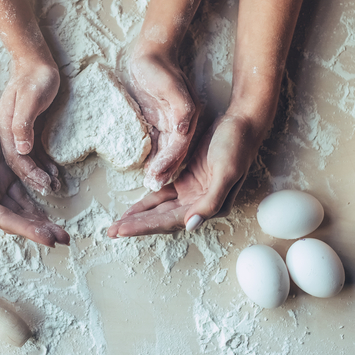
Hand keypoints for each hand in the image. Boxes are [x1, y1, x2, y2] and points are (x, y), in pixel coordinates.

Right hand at [0, 59, 61, 194]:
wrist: (35, 62)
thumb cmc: (34, 78)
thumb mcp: (29, 99)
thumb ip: (22, 124)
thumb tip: (22, 150)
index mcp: (4, 129)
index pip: (15, 158)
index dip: (28, 174)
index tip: (43, 188)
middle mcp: (8, 134)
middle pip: (19, 164)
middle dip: (33, 182)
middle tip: (50, 194)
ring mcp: (17, 132)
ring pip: (27, 161)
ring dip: (39, 175)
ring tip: (54, 186)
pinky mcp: (28, 130)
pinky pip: (34, 152)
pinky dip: (43, 164)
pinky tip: (52, 172)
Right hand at [0, 93, 69, 246]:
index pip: (6, 220)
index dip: (28, 230)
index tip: (49, 239)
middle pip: (17, 217)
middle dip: (39, 228)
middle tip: (63, 237)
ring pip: (22, 206)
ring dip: (39, 217)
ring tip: (60, 228)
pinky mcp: (5, 168)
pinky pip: (24, 187)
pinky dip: (36, 196)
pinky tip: (50, 203)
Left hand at [107, 113, 264, 237]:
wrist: (242, 123)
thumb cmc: (236, 146)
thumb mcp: (226, 172)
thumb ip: (210, 202)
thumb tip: (190, 225)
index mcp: (210, 207)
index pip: (171, 222)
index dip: (145, 226)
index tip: (122, 230)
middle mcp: (200, 204)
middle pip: (162, 219)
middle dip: (137, 226)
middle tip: (111, 231)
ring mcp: (192, 192)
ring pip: (160, 209)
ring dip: (140, 217)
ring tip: (118, 225)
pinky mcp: (187, 180)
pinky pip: (163, 194)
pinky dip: (148, 201)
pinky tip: (134, 207)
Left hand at [129, 50, 199, 191]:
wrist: (151, 53)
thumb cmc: (159, 68)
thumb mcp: (171, 86)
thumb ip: (181, 108)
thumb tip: (184, 129)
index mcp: (187, 117)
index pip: (179, 146)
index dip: (169, 162)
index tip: (157, 176)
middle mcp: (181, 123)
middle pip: (174, 153)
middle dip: (165, 171)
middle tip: (153, 186)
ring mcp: (170, 123)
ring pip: (166, 152)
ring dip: (159, 168)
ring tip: (150, 183)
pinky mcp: (159, 121)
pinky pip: (157, 144)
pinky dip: (153, 157)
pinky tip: (145, 169)